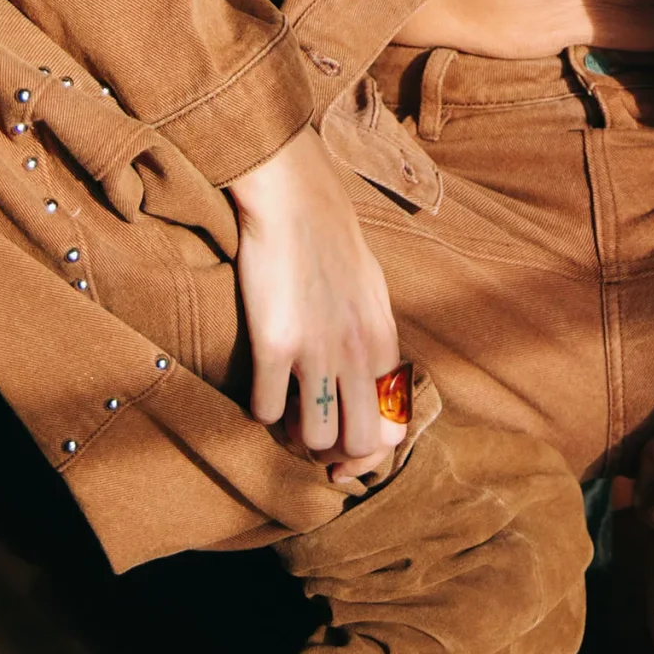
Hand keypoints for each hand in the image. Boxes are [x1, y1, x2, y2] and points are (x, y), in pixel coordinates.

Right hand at [226, 127, 406, 483]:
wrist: (294, 199)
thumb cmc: (331, 243)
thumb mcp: (371, 295)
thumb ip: (373, 344)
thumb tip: (373, 391)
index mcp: (385, 343)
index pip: (394, 427)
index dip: (369, 453)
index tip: (345, 454)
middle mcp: (358, 353)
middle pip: (359, 444)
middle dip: (334, 453)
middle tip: (312, 435)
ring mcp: (316, 351)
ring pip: (312, 439)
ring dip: (293, 436)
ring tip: (285, 410)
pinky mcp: (273, 343)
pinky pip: (264, 412)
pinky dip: (260, 413)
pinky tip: (260, 389)